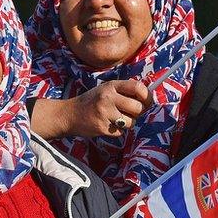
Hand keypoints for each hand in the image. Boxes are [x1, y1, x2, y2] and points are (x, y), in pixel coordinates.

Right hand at [30, 81, 151, 138]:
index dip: (147, 96)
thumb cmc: (92, 102)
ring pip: (131, 122)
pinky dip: (116, 131)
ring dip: (127, 123)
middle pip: (137, 108)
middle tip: (131, 113)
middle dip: (138, 113)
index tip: (147, 102)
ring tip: (115, 119)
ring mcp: (104, 113)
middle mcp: (108, 97)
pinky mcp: (101, 127)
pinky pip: (120, 132)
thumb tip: (148, 98)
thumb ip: (123, 92)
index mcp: (111, 86)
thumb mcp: (105, 90)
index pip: (138, 87)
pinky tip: (107, 125)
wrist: (69, 114)